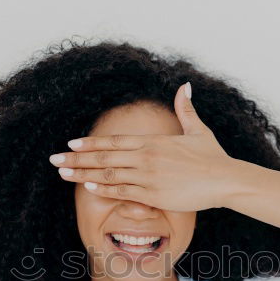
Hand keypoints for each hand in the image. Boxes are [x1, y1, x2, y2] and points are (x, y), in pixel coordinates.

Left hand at [48, 82, 242, 211]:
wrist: (225, 180)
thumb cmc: (213, 157)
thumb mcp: (198, 130)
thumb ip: (186, 110)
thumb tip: (185, 85)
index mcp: (152, 142)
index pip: (113, 141)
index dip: (90, 143)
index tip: (71, 144)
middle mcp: (146, 157)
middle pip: (103, 157)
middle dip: (76, 159)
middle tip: (54, 160)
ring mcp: (148, 176)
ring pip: (107, 174)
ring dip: (82, 174)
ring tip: (62, 174)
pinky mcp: (153, 194)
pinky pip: (123, 191)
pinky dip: (103, 189)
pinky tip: (86, 186)